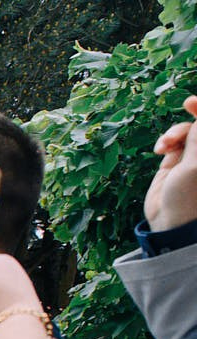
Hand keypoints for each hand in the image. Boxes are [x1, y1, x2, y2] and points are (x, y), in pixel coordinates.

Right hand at [147, 95, 196, 232]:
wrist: (170, 222)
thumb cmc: (190, 196)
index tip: (192, 102)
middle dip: (190, 119)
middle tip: (186, 105)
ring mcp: (191, 157)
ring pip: (185, 131)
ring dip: (173, 132)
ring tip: (164, 145)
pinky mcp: (174, 163)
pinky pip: (171, 142)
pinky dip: (165, 142)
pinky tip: (160, 150)